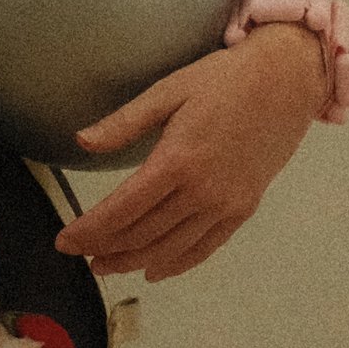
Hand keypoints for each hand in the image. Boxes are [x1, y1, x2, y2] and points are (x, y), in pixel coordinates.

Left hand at [53, 25, 326, 284]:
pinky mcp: (243, 209)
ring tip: (106, 265)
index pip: (122, 209)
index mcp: (177, 160)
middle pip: (143, 234)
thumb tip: (81, 142)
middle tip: (79, 255)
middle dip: (105, 248)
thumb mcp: (168, 90)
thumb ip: (124, 122)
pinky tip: (155, 269)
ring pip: (170, 247)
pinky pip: (205, 247)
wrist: (285, 81)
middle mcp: (201, 191)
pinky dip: (177, 263)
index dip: (90, 230)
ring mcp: (225, 204)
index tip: (64, 241)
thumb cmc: (222, 78)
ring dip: (134, 261)